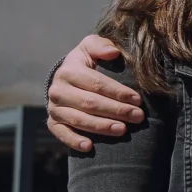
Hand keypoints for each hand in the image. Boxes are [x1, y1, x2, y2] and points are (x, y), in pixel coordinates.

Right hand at [46, 34, 142, 150]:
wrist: (67, 76)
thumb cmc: (87, 61)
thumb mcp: (92, 47)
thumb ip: (101, 45)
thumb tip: (113, 52)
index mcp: (69, 71)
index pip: (97, 84)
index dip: (118, 92)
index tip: (137, 100)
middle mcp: (58, 90)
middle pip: (90, 103)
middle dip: (116, 111)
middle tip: (138, 117)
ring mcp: (54, 107)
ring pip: (79, 119)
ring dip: (102, 127)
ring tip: (122, 130)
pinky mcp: (53, 122)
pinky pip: (61, 133)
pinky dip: (74, 141)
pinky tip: (89, 146)